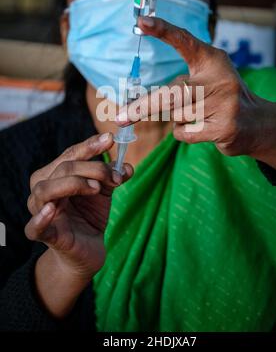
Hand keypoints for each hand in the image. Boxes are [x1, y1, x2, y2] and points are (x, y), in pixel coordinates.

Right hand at [25, 132, 132, 277]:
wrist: (86, 252)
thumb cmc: (89, 216)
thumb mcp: (104, 193)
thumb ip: (113, 177)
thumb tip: (126, 167)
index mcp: (55, 174)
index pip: (70, 155)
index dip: (89, 146)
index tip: (109, 139)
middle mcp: (43, 189)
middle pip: (63, 168)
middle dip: (93, 168)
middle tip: (115, 178)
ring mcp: (40, 212)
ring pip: (46, 189)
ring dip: (73, 184)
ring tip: (96, 188)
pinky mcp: (45, 236)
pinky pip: (34, 227)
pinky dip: (40, 218)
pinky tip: (51, 210)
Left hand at [116, 16, 275, 169]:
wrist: (257, 123)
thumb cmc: (222, 96)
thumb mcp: (209, 78)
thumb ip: (181, 81)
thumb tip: (139, 101)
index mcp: (213, 60)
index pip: (186, 41)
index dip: (164, 30)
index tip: (142, 22)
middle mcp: (219, 78)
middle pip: (172, 92)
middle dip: (144, 107)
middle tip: (121, 117)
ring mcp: (224, 104)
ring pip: (177, 115)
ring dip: (177, 118)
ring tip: (198, 115)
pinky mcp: (224, 128)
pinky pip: (184, 133)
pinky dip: (184, 133)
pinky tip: (203, 128)